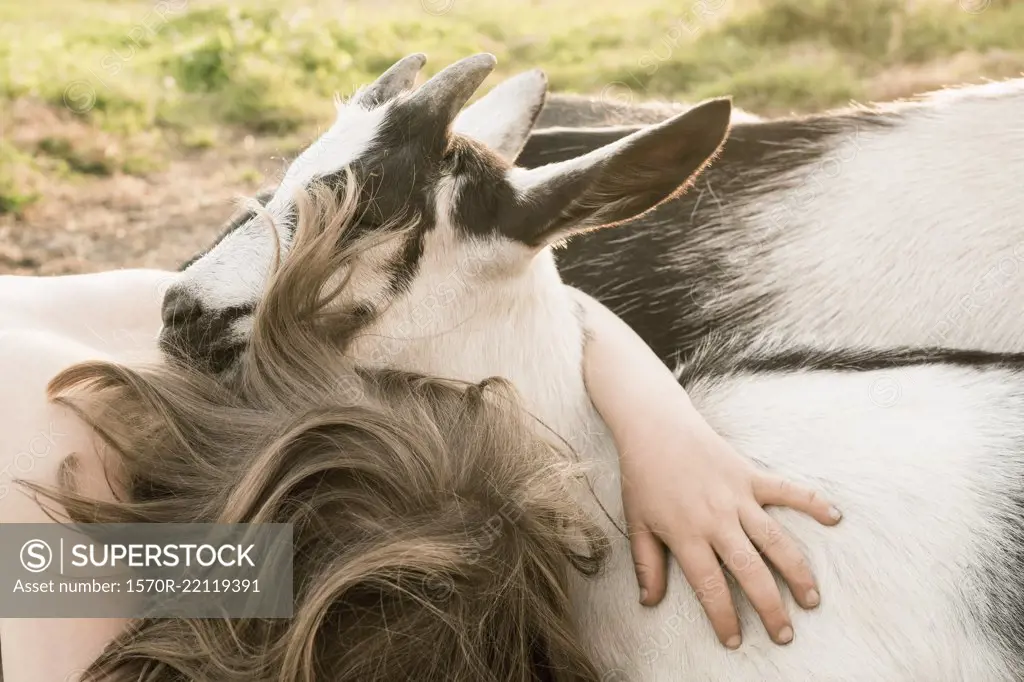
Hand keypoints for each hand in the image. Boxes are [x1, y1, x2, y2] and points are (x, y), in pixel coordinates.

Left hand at [620, 412, 840, 648]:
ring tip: (812, 600)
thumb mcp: (637, 524)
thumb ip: (646, 566)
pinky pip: (786, 491)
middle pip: (750, 571)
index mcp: (686, 534)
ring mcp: (737, 496)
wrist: (655, 428)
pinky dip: (812, 502)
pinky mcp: (750, 475)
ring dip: (797, 571)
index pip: (710, 586)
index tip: (735, 641)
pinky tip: (835, 517)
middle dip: (770, 607)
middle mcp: (716, 519)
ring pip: (775, 540)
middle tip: (785, 634)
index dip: (724, 617)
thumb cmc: (643, 477)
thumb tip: (648, 602)